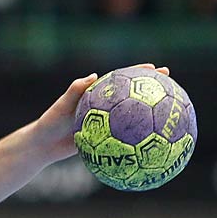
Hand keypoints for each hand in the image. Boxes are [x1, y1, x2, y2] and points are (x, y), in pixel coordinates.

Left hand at [30, 63, 170, 164]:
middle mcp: (106, 108)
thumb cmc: (50, 122)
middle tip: (173, 86)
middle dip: (153, 91)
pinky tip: (154, 149)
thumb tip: (92, 76)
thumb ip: (75, 91)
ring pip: (133, 119)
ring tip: (171, 117)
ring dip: (151, 118)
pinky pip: (126, 141)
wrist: (43, 146)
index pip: (122, 79)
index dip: (139, 73)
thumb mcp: (61, 105)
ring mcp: (108, 124)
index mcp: (98, 94)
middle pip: (134, 98)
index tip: (156, 68)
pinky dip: (139, 143)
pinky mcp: (107, 140)